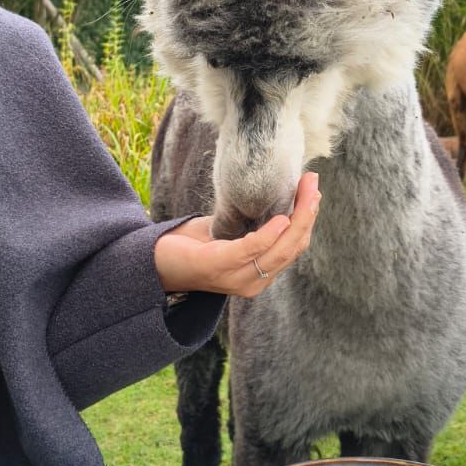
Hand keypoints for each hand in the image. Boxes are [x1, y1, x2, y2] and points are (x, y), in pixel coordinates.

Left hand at [153, 173, 320, 298]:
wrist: (152, 262)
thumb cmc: (190, 245)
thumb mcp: (228, 234)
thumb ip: (251, 227)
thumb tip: (276, 202)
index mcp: (259, 276)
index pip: (294, 248)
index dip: (307, 219)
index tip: (313, 190)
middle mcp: (253, 282)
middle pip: (293, 247)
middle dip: (308, 213)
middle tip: (314, 183)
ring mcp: (237, 278)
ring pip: (280, 249)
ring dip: (297, 217)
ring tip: (305, 190)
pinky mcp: (217, 267)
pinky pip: (252, 250)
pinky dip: (269, 234)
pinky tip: (281, 218)